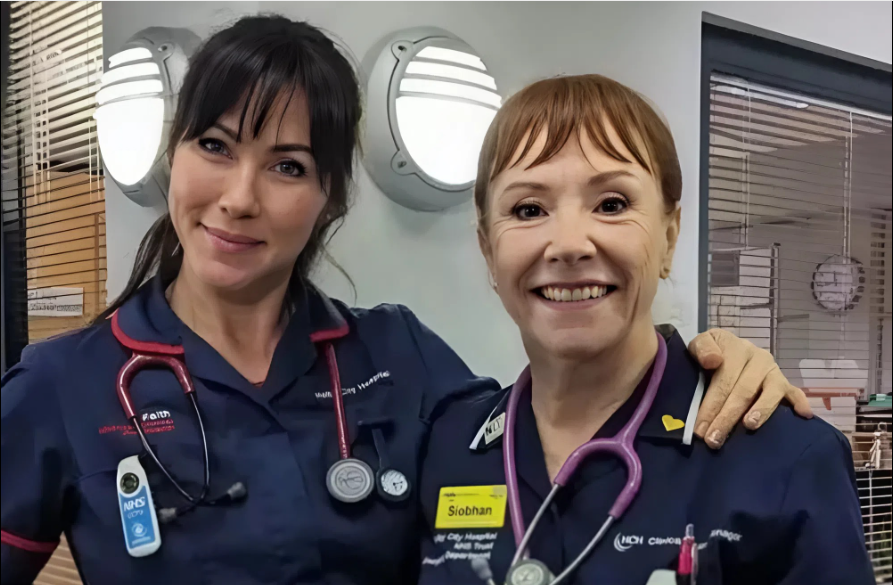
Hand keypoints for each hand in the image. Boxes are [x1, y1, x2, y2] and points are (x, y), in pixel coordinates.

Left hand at [688, 328, 812, 448]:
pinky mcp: (785, 383)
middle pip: (744, 391)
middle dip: (727, 418)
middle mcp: (758, 358)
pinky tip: (803, 415)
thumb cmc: (708, 353)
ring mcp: (773, 371)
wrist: (723, 348)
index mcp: (735, 348)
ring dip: (761, 411)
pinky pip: (795, 393)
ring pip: (771, 392)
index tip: (700, 430)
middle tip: (715, 440)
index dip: (711, 406)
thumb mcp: (698, 344)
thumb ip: (702, 349)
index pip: (724, 380)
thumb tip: (713, 360)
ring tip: (750, 426)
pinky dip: (800, 403)